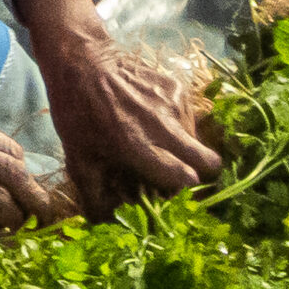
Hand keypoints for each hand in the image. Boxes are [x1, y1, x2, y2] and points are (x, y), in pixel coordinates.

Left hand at [18, 0, 220, 216]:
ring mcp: (174, 104)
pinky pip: (189, 118)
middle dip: (198, 176)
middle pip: (210, 162)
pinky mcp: (177, 87)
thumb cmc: (78, 114)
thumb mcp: (79, 161)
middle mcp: (164, 126)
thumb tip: (112, 228)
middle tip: (175, 177)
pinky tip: (152, 122)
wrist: (83, 60)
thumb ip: (97, 200)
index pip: (185, 180)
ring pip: (199, 140)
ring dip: (184, 150)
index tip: (167, 198)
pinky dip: (177, 127)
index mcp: (139, 147)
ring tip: (156, 147)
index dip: (181, 196)